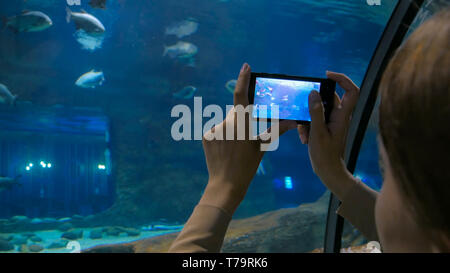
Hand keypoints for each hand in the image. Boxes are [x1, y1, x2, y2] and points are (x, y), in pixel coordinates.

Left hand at [199, 63, 296, 214]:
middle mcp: (226, 123)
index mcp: (241, 124)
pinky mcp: (205, 135)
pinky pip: (216, 130)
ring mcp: (214, 129)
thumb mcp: (262, 146)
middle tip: (246, 135)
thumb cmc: (247, 165)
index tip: (245, 66)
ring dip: (231, 128)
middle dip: (242, 118)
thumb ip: (276, 130)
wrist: (225, 184)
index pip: (241, 95)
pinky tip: (224, 149)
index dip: (243, 79)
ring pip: (226, 122)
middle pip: (236, 112)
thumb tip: (293, 121)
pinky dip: (221, 135)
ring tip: (234, 147)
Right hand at [298, 71, 359, 199]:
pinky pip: (315, 120)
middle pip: (328, 99)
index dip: (342, 79)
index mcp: (343, 116)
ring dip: (307, 119)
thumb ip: (315, 112)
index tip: (326, 75)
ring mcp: (333, 122)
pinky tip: (304, 138)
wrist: (328, 172)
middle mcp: (340, 116)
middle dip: (313, 104)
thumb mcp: (317, 132)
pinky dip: (307, 126)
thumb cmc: (326, 155)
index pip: (352, 90)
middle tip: (303, 109)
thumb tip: (313, 93)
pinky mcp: (326, 128)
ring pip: (318, 110)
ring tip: (303, 132)